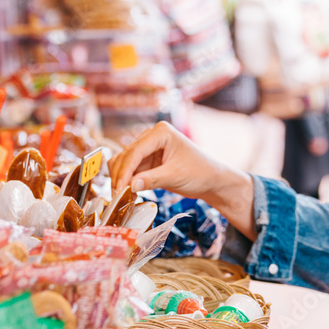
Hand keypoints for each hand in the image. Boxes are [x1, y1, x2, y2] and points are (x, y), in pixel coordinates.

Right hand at [107, 122, 256, 238]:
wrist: (210, 180)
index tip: (119, 187)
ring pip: (124, 163)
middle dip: (120, 175)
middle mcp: (151, 136)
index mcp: (160, 132)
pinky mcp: (147, 161)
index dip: (125, 170)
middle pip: (126, 155)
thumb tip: (130, 186)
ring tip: (123, 196)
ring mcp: (148, 148)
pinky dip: (127, 181)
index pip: (135, 150)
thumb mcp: (175, 176)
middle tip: (118, 196)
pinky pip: (130, 170)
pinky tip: (129, 193)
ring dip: (122, 179)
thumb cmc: (199, 172)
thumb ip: (152, 180)